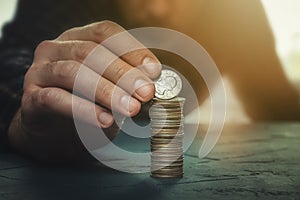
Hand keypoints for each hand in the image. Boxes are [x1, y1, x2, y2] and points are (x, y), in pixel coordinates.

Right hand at [8, 21, 160, 162]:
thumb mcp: (109, 89)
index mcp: (77, 39)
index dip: (132, 49)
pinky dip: (84, 109)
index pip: (105, 33)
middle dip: (123, 73)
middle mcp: (56, 49)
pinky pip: (56, 99)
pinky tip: (105, 120)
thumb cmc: (86, 105)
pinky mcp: (30, 98)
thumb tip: (151, 84)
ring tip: (130, 108)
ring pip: (73, 72)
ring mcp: (40, 71)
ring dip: (106, 90)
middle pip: (91, 52)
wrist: (53, 132)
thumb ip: (126, 84)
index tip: (154, 70)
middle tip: (145, 92)